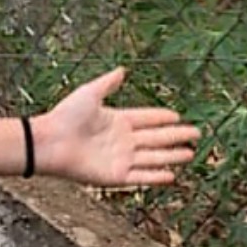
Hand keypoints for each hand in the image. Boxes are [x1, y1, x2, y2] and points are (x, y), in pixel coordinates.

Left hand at [33, 67, 200, 186]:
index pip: (146, 119)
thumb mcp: (89, 93)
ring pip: (154, 157)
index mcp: (117, 120)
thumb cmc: (66, 116)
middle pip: (156, 138)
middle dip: (176, 136)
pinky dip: (156, 176)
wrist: (50, 142)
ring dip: (172, 156)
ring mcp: (120, 159)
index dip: (162, 117)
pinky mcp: (116, 176)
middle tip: (196, 133)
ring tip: (190, 153)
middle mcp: (122, 140)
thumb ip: (108, 83)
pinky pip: (141, 176)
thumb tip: (122, 69)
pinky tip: (172, 174)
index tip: (179, 116)